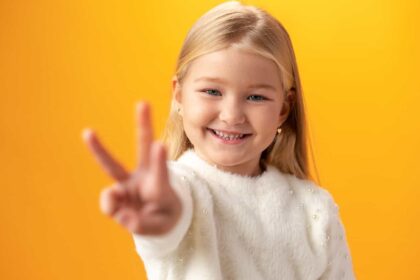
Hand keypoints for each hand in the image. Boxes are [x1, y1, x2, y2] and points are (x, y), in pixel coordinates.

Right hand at [81, 102, 181, 234]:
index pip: (161, 173)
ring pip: (111, 164)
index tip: (160, 144)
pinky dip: (113, 210)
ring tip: (88, 134)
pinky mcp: (116, 192)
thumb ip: (140, 223)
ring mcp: (128, 183)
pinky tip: (123, 213)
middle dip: (143, 125)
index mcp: (160, 185)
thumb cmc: (164, 217)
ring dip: (98, 147)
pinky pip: (109, 203)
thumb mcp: (161, 226)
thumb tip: (116, 212)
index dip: (159, 160)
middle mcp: (144, 176)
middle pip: (143, 148)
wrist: (158, 219)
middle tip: (143, 102)